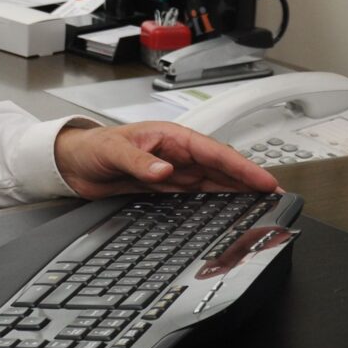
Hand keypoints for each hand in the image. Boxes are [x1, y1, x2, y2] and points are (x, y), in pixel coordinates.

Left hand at [53, 121, 280, 198]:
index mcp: (171, 138)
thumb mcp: (114, 152)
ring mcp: (174, 172)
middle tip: (275, 196)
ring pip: (214, 182)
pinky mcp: (166, 188)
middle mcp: (177, 154)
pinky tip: (230, 209)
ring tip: (262, 204)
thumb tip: (165, 171)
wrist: (72, 163)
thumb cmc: (92, 147)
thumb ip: (140, 163)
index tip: (264, 180)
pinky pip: (198, 194)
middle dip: (249, 181)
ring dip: (238, 192)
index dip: (242, 167)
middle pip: (221, 168)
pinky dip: (217, 202)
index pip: (214, 152)